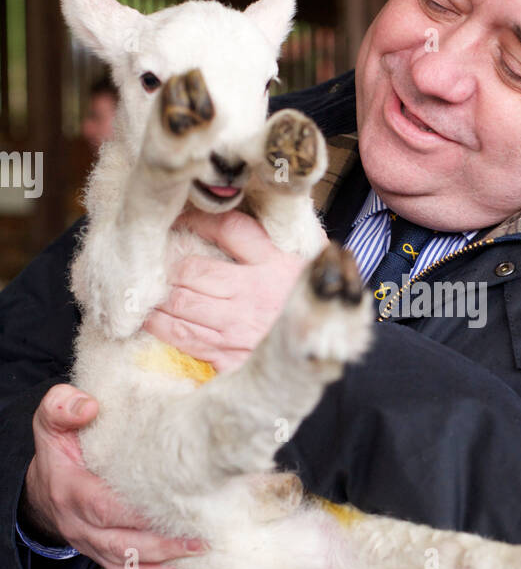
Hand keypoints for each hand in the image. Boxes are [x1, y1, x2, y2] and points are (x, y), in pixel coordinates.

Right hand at [22, 384, 209, 568]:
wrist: (45, 490)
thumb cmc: (60, 453)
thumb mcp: (52, 423)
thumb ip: (63, 407)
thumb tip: (88, 406)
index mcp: (73, 493)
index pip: (104, 508)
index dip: (137, 514)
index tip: (174, 509)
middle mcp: (83, 529)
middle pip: (124, 546)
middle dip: (165, 547)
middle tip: (204, 541)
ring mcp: (97, 549)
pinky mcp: (110, 561)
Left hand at [143, 208, 306, 371]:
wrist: (326, 346)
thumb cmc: (311, 296)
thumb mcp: (304, 255)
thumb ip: (269, 233)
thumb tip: (226, 209)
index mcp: (276, 263)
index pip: (227, 229)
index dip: (196, 220)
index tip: (179, 218)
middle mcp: (255, 295)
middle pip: (192, 271)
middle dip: (166, 263)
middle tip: (151, 257)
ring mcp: (239, 330)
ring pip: (180, 306)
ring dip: (156, 295)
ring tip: (145, 287)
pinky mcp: (231, 358)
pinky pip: (185, 339)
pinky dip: (162, 326)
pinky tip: (153, 317)